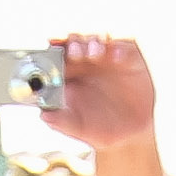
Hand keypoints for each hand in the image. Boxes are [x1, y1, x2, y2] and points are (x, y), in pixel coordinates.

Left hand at [36, 33, 155, 149]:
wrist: (128, 135)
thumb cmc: (98, 129)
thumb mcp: (79, 129)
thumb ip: (61, 122)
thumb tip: (44, 116)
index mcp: (70, 74)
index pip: (59, 53)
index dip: (55, 47)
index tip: (52, 45)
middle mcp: (87, 61)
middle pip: (77, 41)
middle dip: (74, 42)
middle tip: (74, 52)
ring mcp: (109, 58)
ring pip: (99, 39)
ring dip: (95, 42)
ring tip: (94, 53)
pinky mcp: (130, 60)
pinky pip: (125, 47)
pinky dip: (120, 48)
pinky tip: (117, 56)